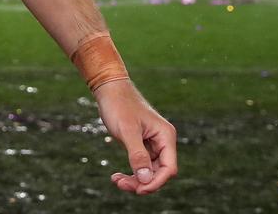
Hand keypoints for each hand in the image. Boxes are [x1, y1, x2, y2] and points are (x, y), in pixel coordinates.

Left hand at [94, 79, 177, 194]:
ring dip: (135, 179)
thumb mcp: (127, 131)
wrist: (108, 89)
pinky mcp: (141, 144)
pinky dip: (131, 171)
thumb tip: (146, 179)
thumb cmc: (118, 105)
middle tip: (120, 184)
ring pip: (149, 171)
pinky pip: (141, 164)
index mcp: (166, 136)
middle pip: (159, 172)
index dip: (155, 182)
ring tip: (116, 180)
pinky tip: (117, 175)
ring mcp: (152, 143)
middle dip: (142, 182)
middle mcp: (162, 141)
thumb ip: (137, 155)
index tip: (138, 189)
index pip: (169, 168)